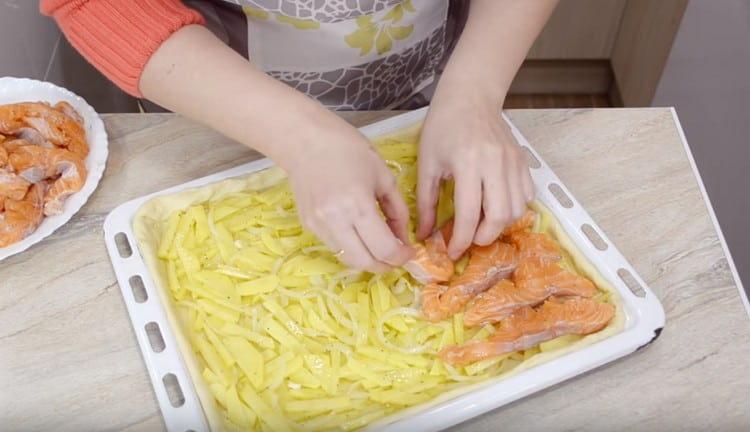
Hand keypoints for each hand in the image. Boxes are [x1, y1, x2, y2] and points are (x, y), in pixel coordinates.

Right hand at [285, 112, 412, 272]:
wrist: (305, 140)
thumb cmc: (348, 149)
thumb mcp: (383, 176)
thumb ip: (397, 211)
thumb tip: (403, 239)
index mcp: (358, 205)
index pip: (384, 249)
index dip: (401, 257)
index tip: (410, 252)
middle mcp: (335, 221)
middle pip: (365, 263)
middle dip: (385, 266)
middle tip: (397, 257)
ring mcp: (318, 226)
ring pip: (348, 259)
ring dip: (368, 259)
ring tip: (379, 247)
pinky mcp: (308, 225)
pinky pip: (335, 247)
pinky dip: (352, 247)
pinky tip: (359, 234)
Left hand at [418, 97, 534, 259]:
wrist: (470, 96)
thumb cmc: (443, 127)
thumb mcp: (427, 163)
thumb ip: (426, 202)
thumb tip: (425, 235)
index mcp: (467, 163)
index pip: (470, 214)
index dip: (461, 240)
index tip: (452, 252)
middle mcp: (495, 163)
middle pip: (500, 216)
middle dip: (484, 237)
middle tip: (469, 240)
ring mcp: (513, 162)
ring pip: (517, 209)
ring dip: (499, 225)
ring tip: (481, 223)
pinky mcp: (523, 161)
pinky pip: (527, 196)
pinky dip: (513, 209)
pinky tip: (495, 206)